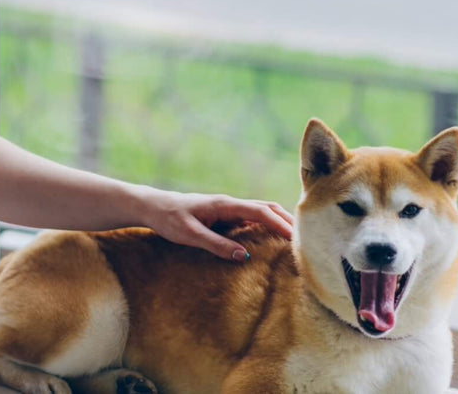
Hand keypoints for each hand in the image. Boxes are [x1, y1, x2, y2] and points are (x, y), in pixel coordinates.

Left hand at [139, 188, 293, 261]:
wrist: (151, 207)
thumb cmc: (167, 219)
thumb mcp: (189, 235)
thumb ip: (216, 245)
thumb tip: (244, 255)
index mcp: (224, 204)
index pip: (260, 212)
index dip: (280, 224)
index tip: (296, 238)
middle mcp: (229, 203)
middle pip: (266, 208)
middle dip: (287, 221)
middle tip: (306, 238)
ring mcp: (227, 208)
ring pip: (260, 211)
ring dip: (278, 221)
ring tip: (295, 239)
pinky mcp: (222, 215)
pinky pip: (250, 218)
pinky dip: (266, 224)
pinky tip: (271, 238)